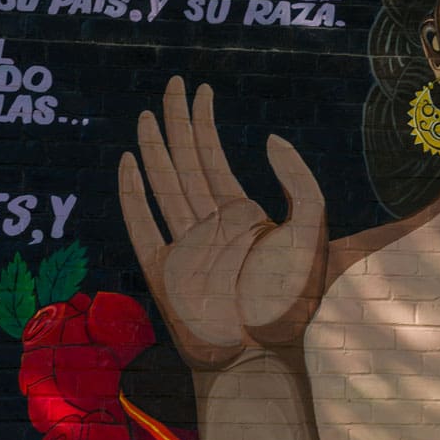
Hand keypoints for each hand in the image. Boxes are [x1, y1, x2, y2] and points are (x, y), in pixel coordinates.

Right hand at [117, 77, 327, 372]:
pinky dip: (132, 194)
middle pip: (186, 162)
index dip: (206, 123)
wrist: (260, 356)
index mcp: (242, 215)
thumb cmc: (290, 305)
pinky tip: (127, 164)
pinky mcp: (162, 271)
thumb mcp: (312, 234)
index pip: (216, 158)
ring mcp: (183, 246)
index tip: (201, 89)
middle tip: (171, 83)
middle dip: (177, 122)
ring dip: (154, 150)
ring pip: (163, 185)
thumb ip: (301, 183)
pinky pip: (141, 225)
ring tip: (147, 115)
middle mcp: (209, 225)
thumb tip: (270, 138)